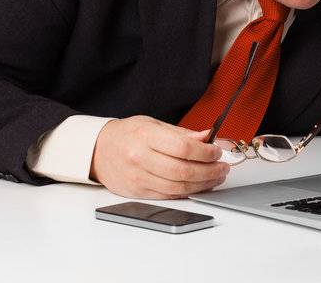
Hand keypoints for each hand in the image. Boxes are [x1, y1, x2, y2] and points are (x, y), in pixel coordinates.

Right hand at [89, 115, 230, 199]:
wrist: (98, 150)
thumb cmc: (128, 134)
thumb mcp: (153, 125)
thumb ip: (182, 133)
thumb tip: (208, 136)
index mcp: (146, 137)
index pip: (183, 147)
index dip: (205, 152)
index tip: (217, 151)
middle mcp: (140, 158)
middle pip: (183, 170)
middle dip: (209, 171)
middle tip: (222, 168)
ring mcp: (138, 178)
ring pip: (178, 187)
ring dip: (203, 184)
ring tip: (216, 177)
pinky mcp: (137, 192)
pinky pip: (168, 196)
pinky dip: (188, 193)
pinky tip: (198, 186)